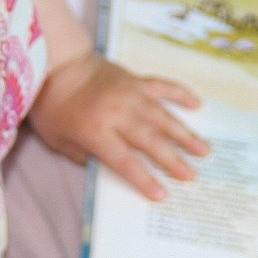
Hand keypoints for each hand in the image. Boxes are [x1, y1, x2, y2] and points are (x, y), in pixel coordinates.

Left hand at [30, 52, 209, 199]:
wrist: (58, 62)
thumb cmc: (53, 105)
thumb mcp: (58, 139)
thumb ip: (84, 156)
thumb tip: (109, 169)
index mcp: (95, 130)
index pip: (124, 161)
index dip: (144, 179)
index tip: (162, 194)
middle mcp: (117, 112)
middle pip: (150, 141)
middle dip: (172, 160)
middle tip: (191, 176)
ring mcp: (130, 94)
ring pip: (163, 117)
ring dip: (184, 134)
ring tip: (203, 150)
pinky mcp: (136, 79)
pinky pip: (163, 86)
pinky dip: (181, 94)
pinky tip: (197, 105)